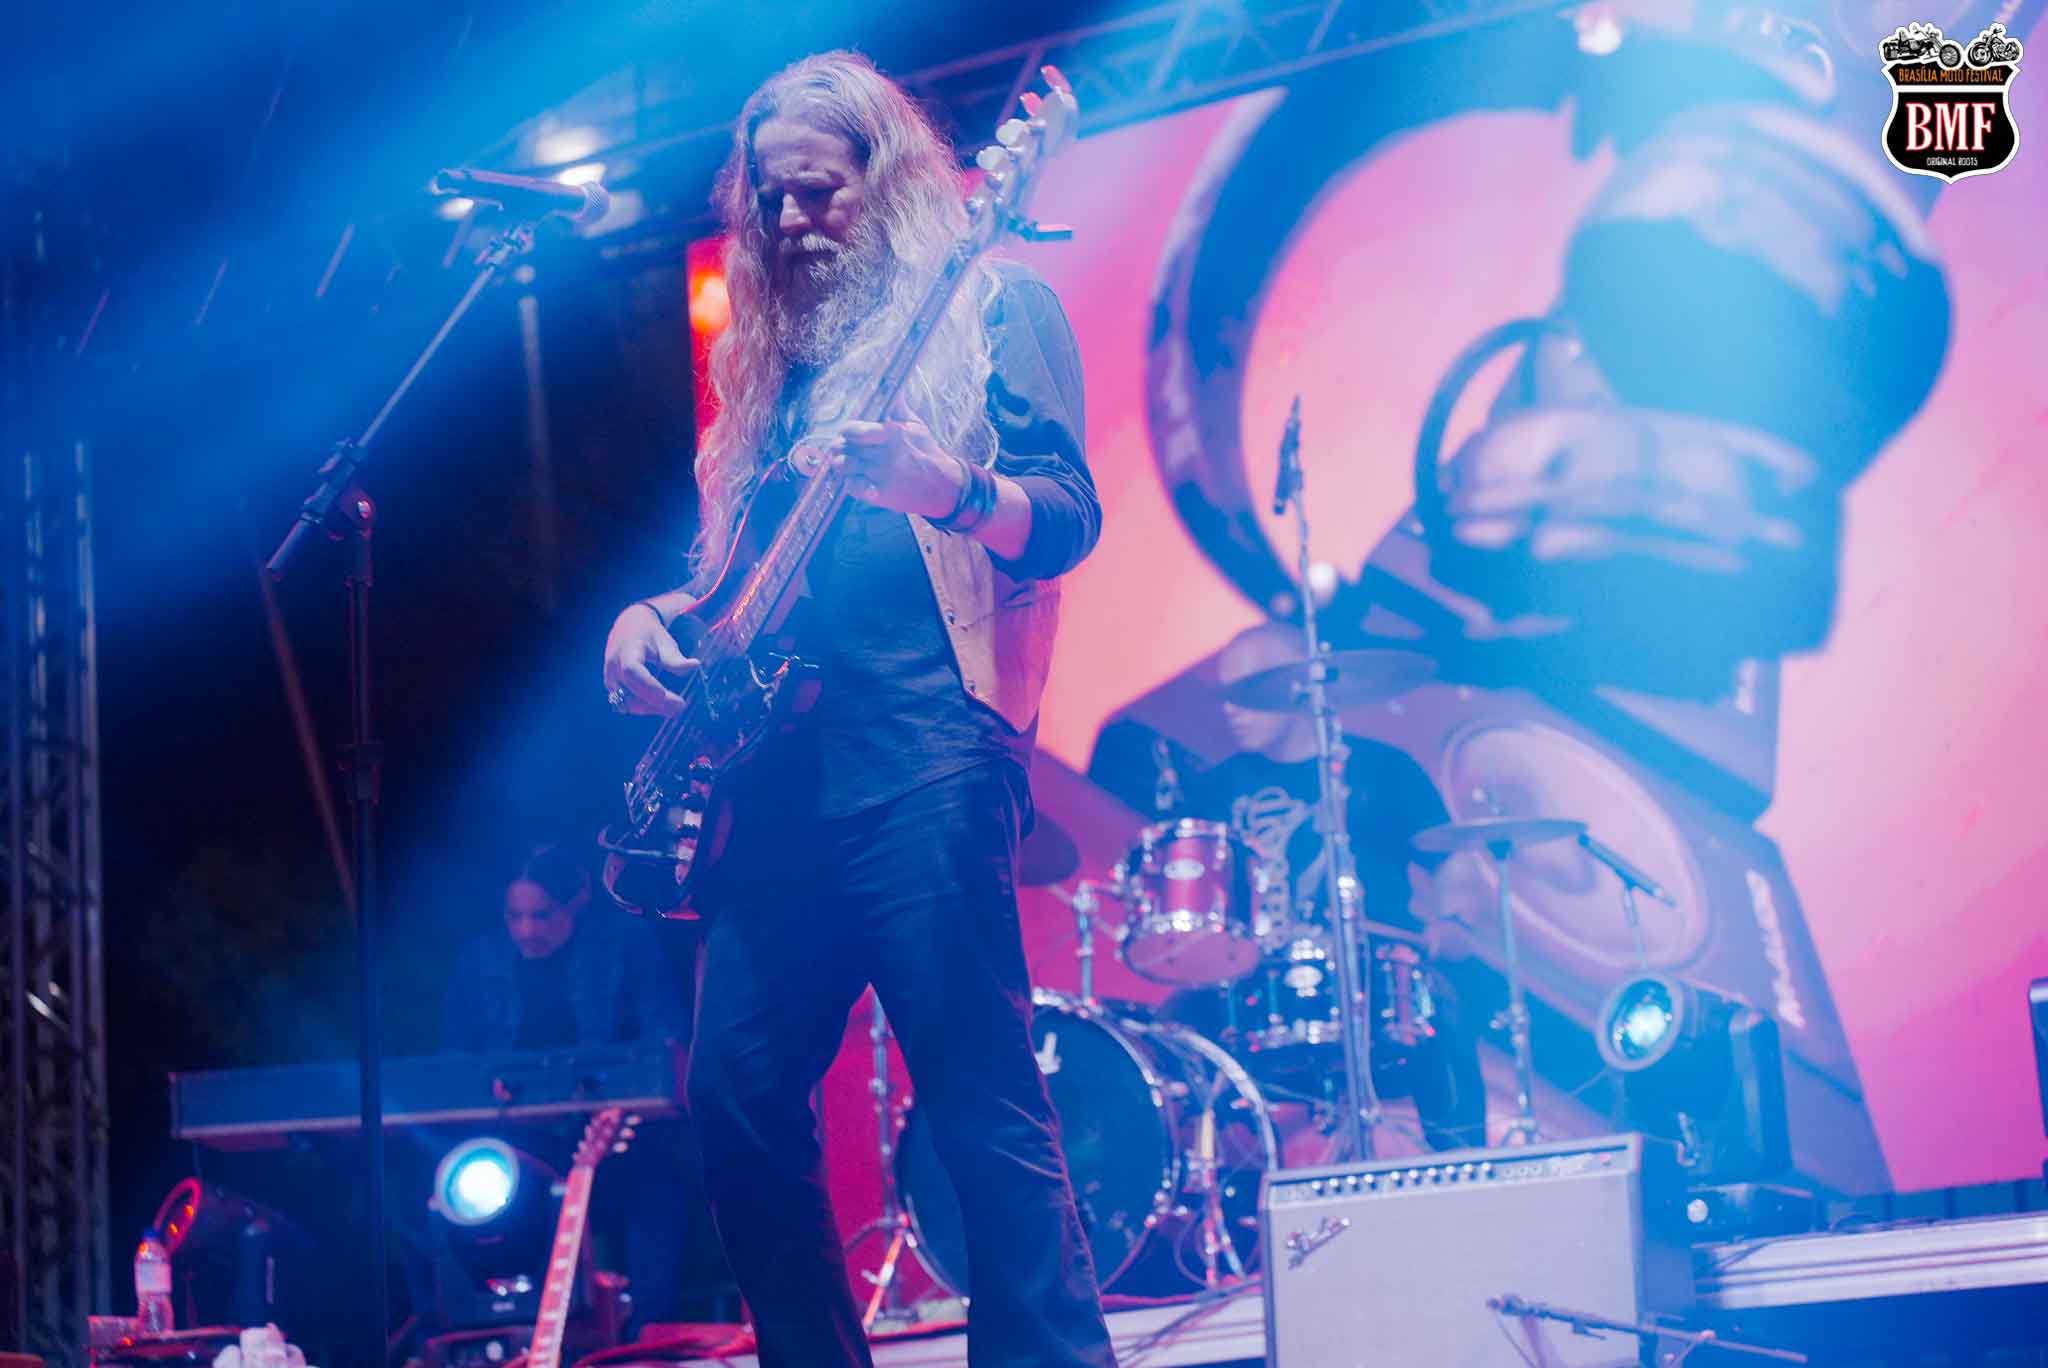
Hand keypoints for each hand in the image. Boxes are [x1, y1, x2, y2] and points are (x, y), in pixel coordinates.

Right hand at [603, 603, 696, 715]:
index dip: (646, 685)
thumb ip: (675, 658)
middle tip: (681, 706)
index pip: (632, 670)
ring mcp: (611, 679)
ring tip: (675, 708)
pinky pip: (626, 704)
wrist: (629, 628)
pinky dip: (644, 708)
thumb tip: (695, 666)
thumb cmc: (649, 635)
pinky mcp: (613, 688)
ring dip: (651, 709)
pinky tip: (662, 707)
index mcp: (627, 650)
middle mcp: (614, 667)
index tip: (664, 695)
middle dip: (655, 703)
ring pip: (627, 702)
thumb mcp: (664, 642)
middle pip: (629, 691)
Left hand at [813, 418, 965, 517]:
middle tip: (843, 448)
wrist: (943, 486)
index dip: (846, 432)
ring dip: (842, 465)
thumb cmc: (926, 451)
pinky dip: (850, 483)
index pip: (853, 430)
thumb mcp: (916, 425)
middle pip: (844, 448)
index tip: (847, 433)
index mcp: (892, 434)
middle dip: (840, 447)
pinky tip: (857, 479)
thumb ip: (898, 406)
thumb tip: (891, 384)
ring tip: (848, 463)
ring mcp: (882, 476)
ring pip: (844, 467)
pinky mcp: (880, 495)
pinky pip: (852, 487)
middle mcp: (885, 454)